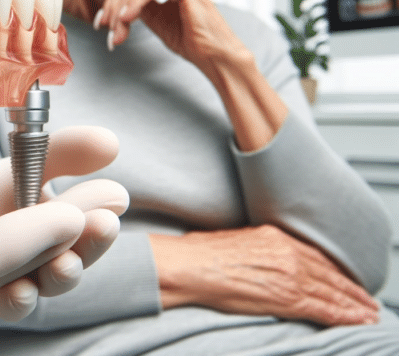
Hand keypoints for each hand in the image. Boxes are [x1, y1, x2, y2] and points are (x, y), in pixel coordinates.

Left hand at [0, 125, 128, 321]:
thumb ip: (64, 151)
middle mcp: (43, 246)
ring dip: (62, 275)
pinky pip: (11, 304)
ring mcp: (20, 273)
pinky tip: (20, 289)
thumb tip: (113, 142)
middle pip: (78, 255)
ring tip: (62, 264)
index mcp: (54, 214)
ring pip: (50, 281)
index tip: (108, 215)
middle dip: (89, 247)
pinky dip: (19, 300)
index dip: (100, 224)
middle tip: (98, 232)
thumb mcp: (18, 165)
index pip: (90, 225)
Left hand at [94, 0, 245, 72]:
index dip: (111, 0)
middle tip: (104, 30)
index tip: (101, 23)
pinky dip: (132, 4)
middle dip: (112, 6)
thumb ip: (136, 6)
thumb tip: (111, 5)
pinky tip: (126, 20)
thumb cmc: (188, 38)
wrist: (213, 54)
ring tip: (116, 33)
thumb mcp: (154, 18)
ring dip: (119, 10)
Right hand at [150, 224, 379, 325]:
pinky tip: (357, 320)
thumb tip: (264, 262)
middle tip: (368, 301)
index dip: (335, 271)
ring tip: (369, 314)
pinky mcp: (286, 296)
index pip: (316, 256)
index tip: (346, 280)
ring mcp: (290, 274)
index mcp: (275, 237)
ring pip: (333, 292)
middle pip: (330, 274)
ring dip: (355, 305)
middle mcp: (288, 253)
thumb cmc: (201, 255)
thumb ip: (259, 251)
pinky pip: (324, 308)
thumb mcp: (236, 242)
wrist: (190, 265)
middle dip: (351, 289)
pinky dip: (345, 315)